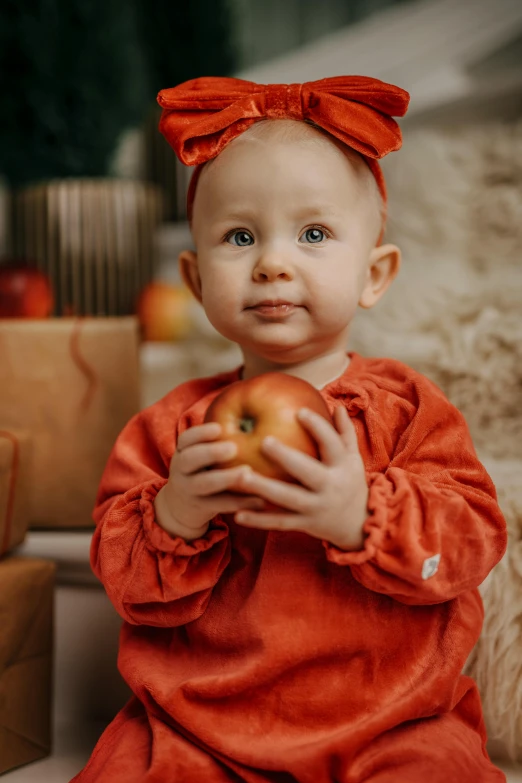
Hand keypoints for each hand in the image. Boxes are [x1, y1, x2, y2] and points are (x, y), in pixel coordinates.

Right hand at [154, 422, 264, 539]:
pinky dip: (240, 502)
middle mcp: (181, 470)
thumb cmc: (202, 470)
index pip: (186, 439)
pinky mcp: (200, 508)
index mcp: (183, 452)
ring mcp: (188, 490)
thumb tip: (260, 417)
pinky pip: (219, 505)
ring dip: (226, 478)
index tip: (219, 428)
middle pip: (189, 460)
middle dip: (210, 452)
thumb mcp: (201, 454)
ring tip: (248, 472)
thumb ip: (220, 440)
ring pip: (204, 483)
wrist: (180, 507)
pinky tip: (260, 500)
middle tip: (233, 448)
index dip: (201, 433)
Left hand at [232, 405, 368, 549]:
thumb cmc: (349, 482)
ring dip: (265, 488)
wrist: (358, 524)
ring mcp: (316, 507)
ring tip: (241, 476)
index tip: (298, 411)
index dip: (317, 427)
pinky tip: (237, 515)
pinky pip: (280, 522)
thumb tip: (338, 406)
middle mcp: (330, 486)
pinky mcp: (305, 524)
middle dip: (286, 457)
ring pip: (289, 498)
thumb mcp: (353, 458)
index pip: (331, 444)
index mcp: (342, 466)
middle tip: (263, 441)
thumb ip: (345, 432)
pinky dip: (259, 521)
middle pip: (307, 471)